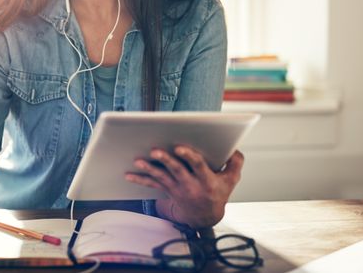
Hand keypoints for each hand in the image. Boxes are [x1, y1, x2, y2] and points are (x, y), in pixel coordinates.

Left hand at [125, 146, 243, 227]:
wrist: (205, 216)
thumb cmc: (218, 192)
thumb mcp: (232, 179)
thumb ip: (235, 162)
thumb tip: (233, 146)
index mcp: (207, 180)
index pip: (198, 166)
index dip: (189, 157)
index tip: (179, 148)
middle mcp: (191, 185)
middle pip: (177, 170)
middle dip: (166, 160)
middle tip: (155, 150)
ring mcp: (177, 189)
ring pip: (162, 177)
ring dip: (149, 169)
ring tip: (138, 161)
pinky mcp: (167, 190)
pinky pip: (152, 184)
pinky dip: (140, 180)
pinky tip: (127, 175)